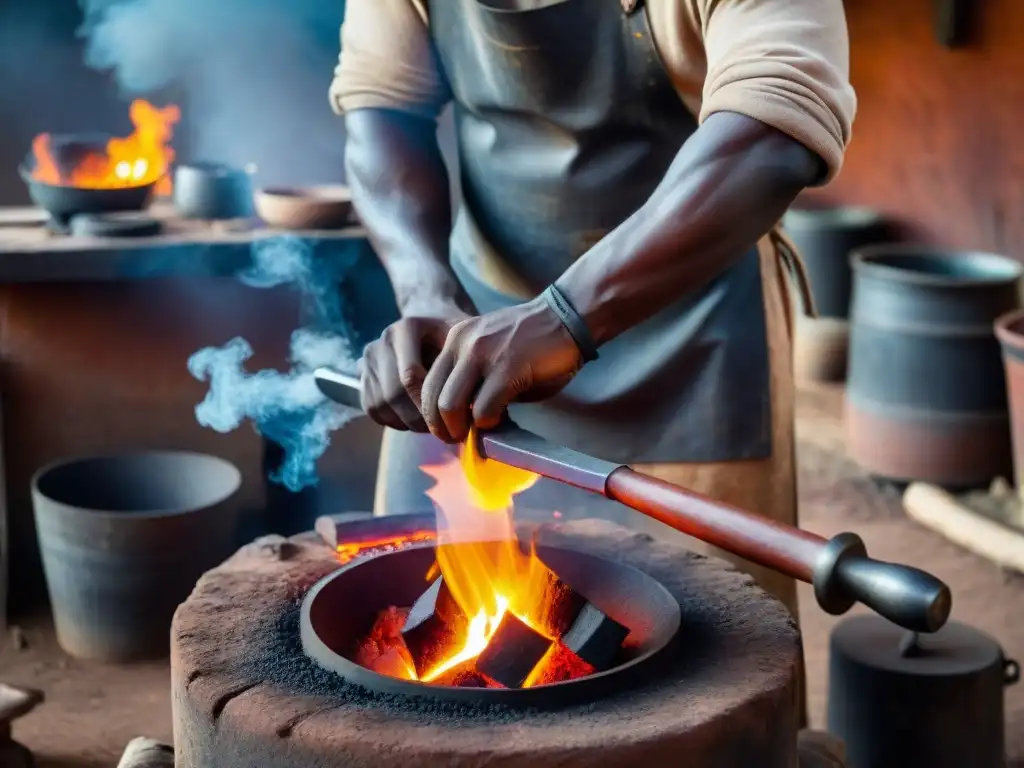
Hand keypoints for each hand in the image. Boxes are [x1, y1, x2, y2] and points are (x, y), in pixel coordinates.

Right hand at [360, 305, 470, 431]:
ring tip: (432, 424)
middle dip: (419, 418)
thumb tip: (470, 406)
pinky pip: (372, 410)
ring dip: (406, 422)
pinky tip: (415, 418)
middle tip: (444, 429)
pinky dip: (393, 421)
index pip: (410, 376)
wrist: (436, 328)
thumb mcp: (467, 345)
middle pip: (393, 394)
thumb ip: (467, 368)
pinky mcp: (363, 377)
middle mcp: (383, 340)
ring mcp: (369, 359)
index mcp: (407, 328)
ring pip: (380, 405)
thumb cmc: (457, 341)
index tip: (453, 418)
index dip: (430, 405)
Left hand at [420, 297, 583, 442]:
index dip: (431, 411)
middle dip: (439, 426)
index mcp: (455, 339)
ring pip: (450, 405)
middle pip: (431, 396)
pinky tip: (499, 419)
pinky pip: (483, 409)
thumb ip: (474, 379)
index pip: (426, 382)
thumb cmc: (535, 341)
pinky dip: (488, 422)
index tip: (446, 426)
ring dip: (459, 428)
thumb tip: (464, 417)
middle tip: (454, 438)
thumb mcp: (491, 352)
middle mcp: (462, 344)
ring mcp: (483, 355)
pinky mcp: (507, 370)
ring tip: (473, 435)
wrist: (567, 317)